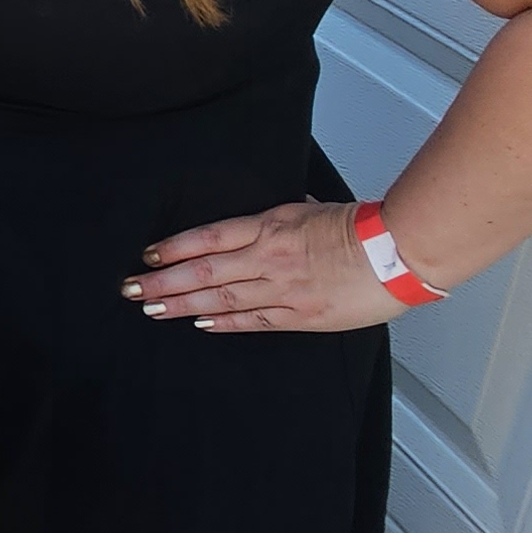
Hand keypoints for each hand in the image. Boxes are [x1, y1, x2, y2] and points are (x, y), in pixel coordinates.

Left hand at [128, 199, 405, 332]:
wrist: (399, 252)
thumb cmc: (363, 226)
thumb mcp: (311, 208)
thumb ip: (282, 218)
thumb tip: (267, 219)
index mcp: (271, 226)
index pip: (209, 236)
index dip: (175, 247)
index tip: (148, 254)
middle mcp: (269, 258)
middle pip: (205, 270)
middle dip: (164, 280)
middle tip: (132, 288)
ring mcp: (283, 290)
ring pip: (221, 299)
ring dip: (183, 305)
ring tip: (153, 309)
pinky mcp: (301, 316)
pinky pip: (254, 321)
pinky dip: (224, 323)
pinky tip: (200, 324)